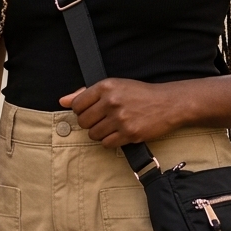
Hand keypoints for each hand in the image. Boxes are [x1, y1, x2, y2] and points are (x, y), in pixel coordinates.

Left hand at [59, 78, 182, 146]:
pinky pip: (107, 144)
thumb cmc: (140, 94)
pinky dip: (111, 142)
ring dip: (100, 134)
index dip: (81, 111)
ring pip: (94, 135)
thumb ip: (86, 93)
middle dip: (90, 124)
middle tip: (103, 120)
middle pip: (83, 122)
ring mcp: (120, 118)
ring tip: (113, 127)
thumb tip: (63, 101)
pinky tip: (119, 133)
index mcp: (106, 86)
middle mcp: (111, 101)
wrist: (168, 104)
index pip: (77, 105)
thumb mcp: (115, 86)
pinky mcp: (129, 133)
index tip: (92, 112)